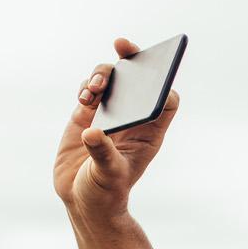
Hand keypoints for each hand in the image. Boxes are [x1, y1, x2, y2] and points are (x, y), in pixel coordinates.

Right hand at [54, 37, 181, 220]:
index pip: (165, 99)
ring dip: (103, 75)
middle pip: (137, 80)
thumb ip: (103, 154)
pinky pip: (88, 91)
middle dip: (131, 60)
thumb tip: (93, 132)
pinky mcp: (85, 116)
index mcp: (149, 133)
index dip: (164, 79)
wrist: (82, 201)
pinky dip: (86, 88)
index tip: (155, 66)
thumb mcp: (109, 176)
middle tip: (122, 46)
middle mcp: (131, 119)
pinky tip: (83, 98)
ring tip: (95, 89)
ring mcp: (108, 115)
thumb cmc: (105, 192)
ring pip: (111, 80)